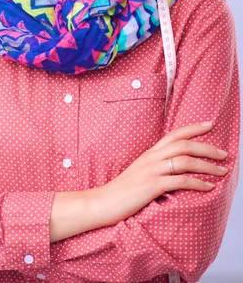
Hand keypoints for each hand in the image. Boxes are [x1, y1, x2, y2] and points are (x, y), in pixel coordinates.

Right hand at [93, 122, 228, 226]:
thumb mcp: (138, 174)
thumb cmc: (121, 191)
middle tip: (224, 154)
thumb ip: (154, 168)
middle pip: (183, 145)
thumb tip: (173, 170)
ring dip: (208, 166)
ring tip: (222, 171)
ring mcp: (151, 171)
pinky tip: (208, 187)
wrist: (103, 201)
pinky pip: (181, 181)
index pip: (173, 135)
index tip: (209, 124)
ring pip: (185, 161)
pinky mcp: (152, 185)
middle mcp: (151, 158)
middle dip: (207, 147)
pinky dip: (198, 183)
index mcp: (148, 154)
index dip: (192, 128)